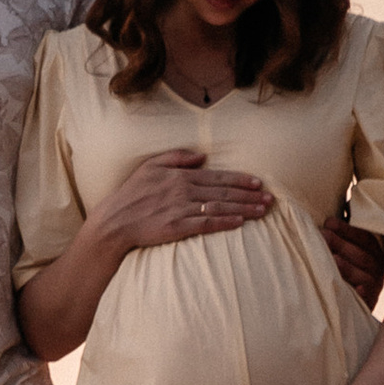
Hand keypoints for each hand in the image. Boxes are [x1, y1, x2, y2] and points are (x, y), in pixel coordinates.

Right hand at [91, 146, 271, 259]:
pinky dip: (224, 222)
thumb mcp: (151, 166)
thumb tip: (202, 156)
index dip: (241, 180)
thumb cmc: (131, 194)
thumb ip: (178, 158)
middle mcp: (185, 191)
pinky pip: (206, 224)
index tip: (259, 183)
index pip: (218, 177)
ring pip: (220, 208)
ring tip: (263, 211)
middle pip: (224, 192)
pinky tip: (240, 223)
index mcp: (181, 176)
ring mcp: (181, 210)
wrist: (113, 222)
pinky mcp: (176, 228)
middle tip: (271, 200)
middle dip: (250, 196)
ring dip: (244, 209)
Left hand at [323, 218, 383, 308]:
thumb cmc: (344, 274)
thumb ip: (346, 234)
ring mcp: (375, 286)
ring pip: (363, 275)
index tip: (329, 222)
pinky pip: (366, 297)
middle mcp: (378, 268)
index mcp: (374, 252)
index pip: (364, 237)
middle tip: (323, 235)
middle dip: (341, 243)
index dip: (347, 229)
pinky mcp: (369, 303)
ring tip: (331, 259)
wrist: (347, 309)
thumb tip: (343, 205)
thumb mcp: (346, 252)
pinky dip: (361, 293)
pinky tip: (355, 289)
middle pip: (362, 254)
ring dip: (346, 266)